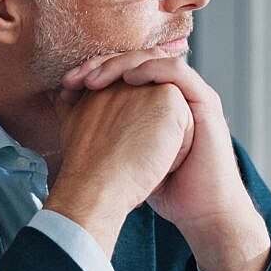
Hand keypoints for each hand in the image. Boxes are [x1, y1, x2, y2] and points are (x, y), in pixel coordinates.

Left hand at [60, 48, 269, 270]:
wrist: (200, 211)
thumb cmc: (165, 185)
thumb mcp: (125, 152)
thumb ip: (104, 127)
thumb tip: (64, 107)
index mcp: (154, 101)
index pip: (122, 70)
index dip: (94, 70)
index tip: (67, 84)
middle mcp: (173, 93)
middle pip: (136, 59)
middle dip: (102, 64)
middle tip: (77, 78)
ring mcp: (190, 95)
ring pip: (155, 59)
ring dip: (123, 64)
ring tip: (96, 79)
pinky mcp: (206, 103)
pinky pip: (179, 73)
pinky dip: (152, 70)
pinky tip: (131, 79)